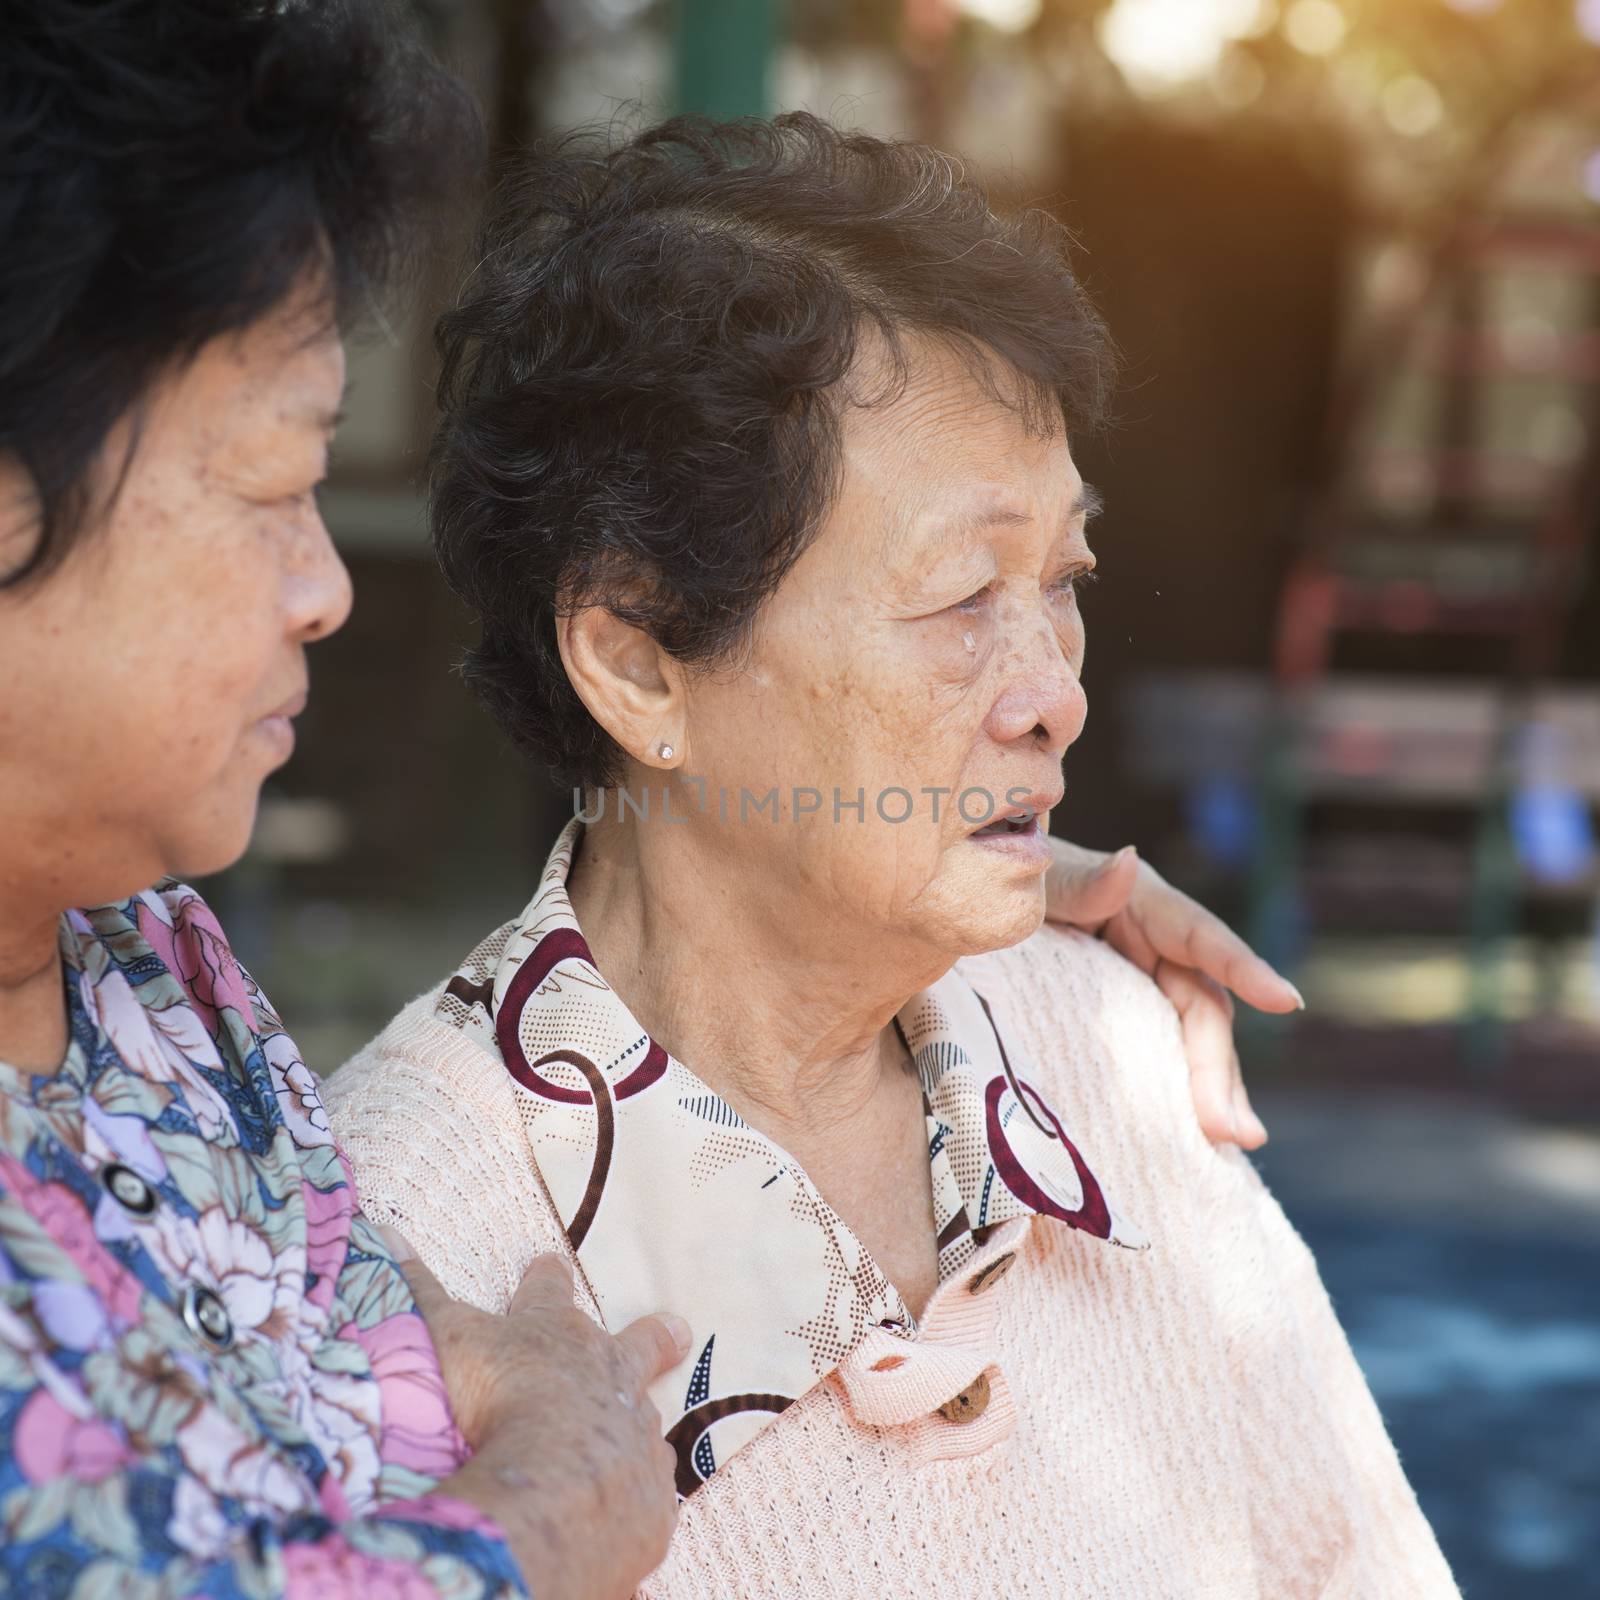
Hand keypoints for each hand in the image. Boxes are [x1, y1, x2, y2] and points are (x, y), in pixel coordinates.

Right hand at [385, 1233, 689, 1599]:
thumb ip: (416, 1289)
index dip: (548, 1277)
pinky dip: (637, 1491)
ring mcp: (636, 1434)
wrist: (555, 1484)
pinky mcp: (649, 1495)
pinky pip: (648, 1489)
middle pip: (640, 1343)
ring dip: (637, 1422)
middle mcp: (609, 1375)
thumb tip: (381, 1226)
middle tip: (678, 1327)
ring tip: (635, 1433)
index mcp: (558, 1334)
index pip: (550, 1292)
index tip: (551, 1261)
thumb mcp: (444, 1336)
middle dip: (654, 1335)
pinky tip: (631, 1502)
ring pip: (645, 1419)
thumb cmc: (494, 1398)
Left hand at [1043, 840, 1303, 1150]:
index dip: (1243, 968)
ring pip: (1192, 1037)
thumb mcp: (1042, 880)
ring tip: (1233, 1143)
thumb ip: (1079, 881)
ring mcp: (1145, 983)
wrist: (978, 904)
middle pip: (1202, 1006)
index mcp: (1143, 904)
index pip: (1201, 936)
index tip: (1285, 1002)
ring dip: (1214, 1090)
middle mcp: (1158, 946)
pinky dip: (1180, 1091)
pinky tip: (1197, 1136)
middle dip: (1218, 1067)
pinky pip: (1162, 1053)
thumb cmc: (1013, 882)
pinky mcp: (1129, 1015)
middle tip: (1231, 1131)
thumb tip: (1130, 861)